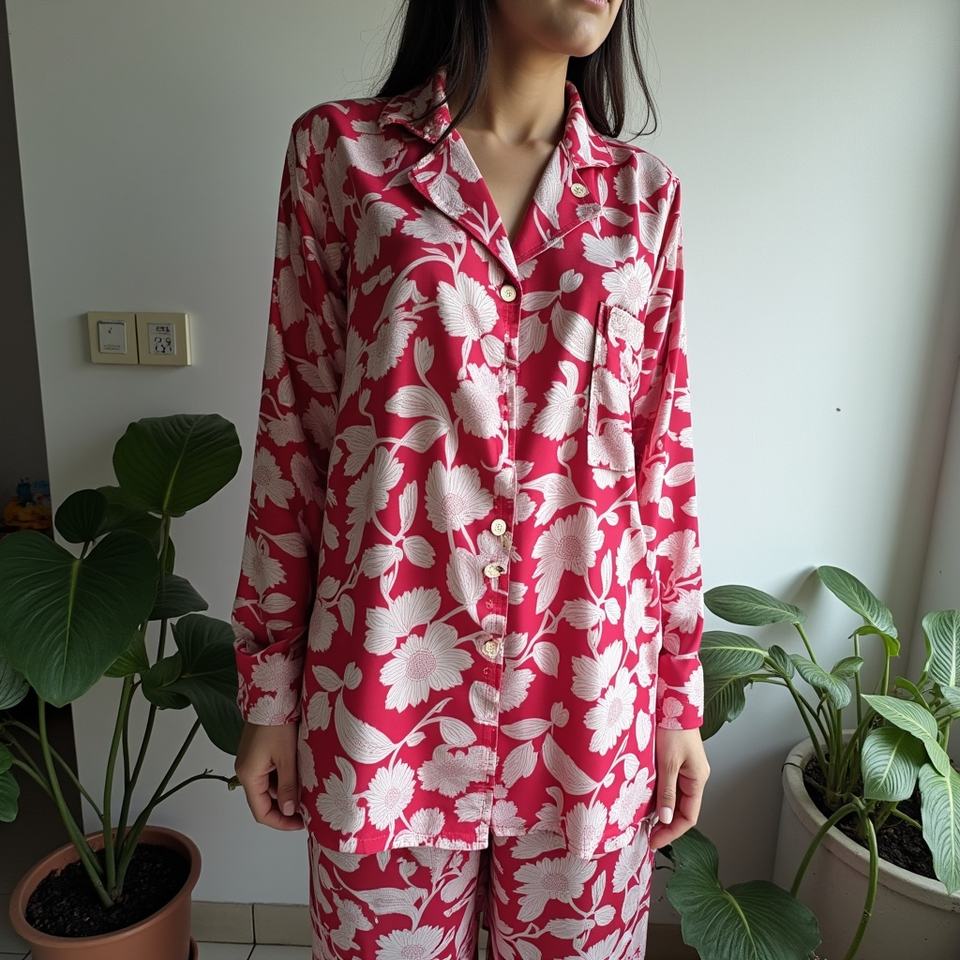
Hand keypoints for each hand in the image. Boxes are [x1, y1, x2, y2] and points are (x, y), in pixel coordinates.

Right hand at [234, 720, 303, 830]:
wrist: (271, 696)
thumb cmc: (277, 723)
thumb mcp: (286, 757)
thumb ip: (288, 786)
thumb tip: (289, 810)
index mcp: (249, 775)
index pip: (261, 812)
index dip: (281, 822)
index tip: (300, 823)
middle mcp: (245, 770)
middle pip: (264, 800)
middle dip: (285, 806)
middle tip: (308, 809)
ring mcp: (250, 761)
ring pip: (268, 786)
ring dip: (286, 791)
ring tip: (307, 791)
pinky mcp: (257, 752)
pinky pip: (269, 772)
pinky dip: (283, 777)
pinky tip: (299, 774)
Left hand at [649, 727, 709, 850]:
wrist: (673, 702)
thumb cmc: (673, 729)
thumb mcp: (668, 763)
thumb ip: (667, 791)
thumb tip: (665, 819)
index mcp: (697, 779)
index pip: (688, 816)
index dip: (672, 832)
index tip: (654, 841)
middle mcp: (694, 777)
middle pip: (682, 809)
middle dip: (666, 824)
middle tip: (646, 835)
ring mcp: (685, 769)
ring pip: (675, 798)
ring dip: (661, 810)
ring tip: (643, 821)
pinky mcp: (676, 761)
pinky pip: (669, 785)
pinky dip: (659, 796)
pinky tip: (645, 800)